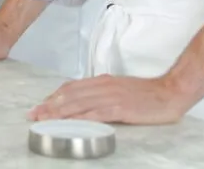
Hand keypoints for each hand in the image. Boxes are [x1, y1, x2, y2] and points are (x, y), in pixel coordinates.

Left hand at [28, 75, 189, 124]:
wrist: (169, 91)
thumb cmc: (147, 93)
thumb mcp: (120, 88)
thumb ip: (103, 92)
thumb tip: (87, 100)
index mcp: (103, 81)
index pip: (72, 87)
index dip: (54, 95)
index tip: (41, 104)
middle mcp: (104, 86)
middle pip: (70, 95)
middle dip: (50, 105)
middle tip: (34, 114)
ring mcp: (111, 97)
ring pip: (78, 103)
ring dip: (58, 112)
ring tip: (44, 119)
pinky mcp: (120, 108)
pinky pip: (96, 113)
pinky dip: (81, 118)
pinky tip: (71, 123)